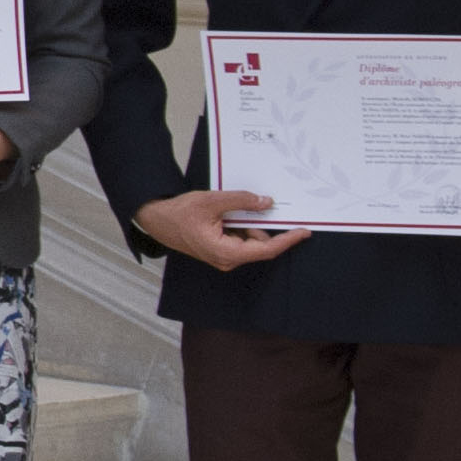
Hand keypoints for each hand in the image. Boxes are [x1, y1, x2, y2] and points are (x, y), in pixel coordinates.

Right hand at [138, 186, 308, 270]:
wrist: (156, 220)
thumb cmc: (178, 214)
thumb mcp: (212, 201)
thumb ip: (242, 201)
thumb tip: (266, 202)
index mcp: (226, 252)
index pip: (266, 249)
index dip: (287, 240)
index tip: (304, 231)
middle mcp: (227, 259)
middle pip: (259, 243)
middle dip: (259, 223)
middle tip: (254, 202)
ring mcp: (224, 257)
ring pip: (250, 239)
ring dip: (247, 223)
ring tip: (226, 208)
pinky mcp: (221, 251)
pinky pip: (240, 238)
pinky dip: (240, 225)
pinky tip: (225, 214)